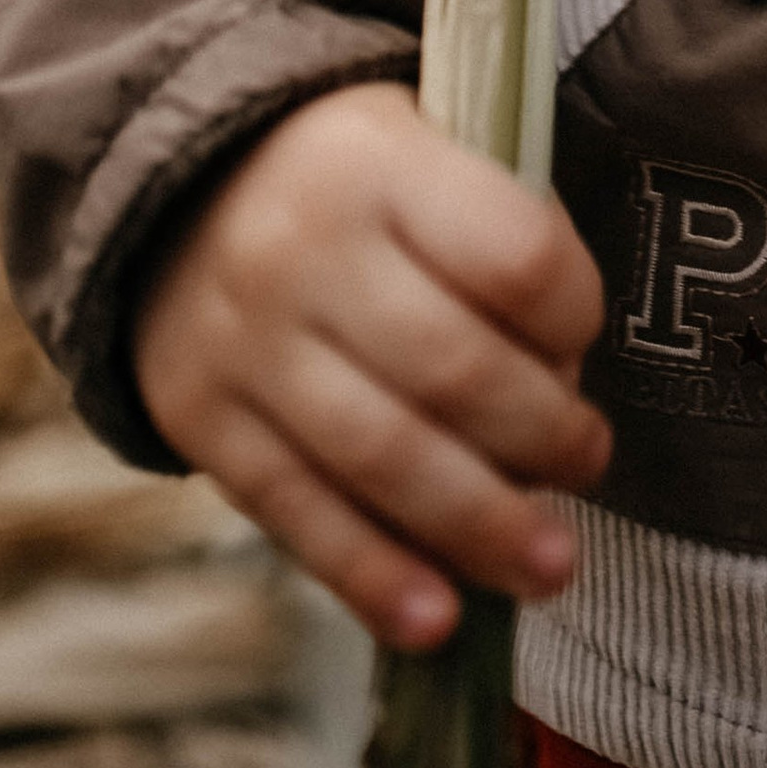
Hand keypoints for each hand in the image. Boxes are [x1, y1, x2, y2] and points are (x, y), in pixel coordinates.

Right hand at [133, 80, 612, 651]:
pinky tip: (439, 621)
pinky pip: (296, 512)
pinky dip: (372, 575)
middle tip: (589, 464)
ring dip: (479, 525)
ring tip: (549, 565)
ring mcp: (244, 342)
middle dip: (542, 436)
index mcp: (381, 163)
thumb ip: (495, 236)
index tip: (586, 344)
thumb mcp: (424, 146)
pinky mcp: (198, 420)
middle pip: (451, 369)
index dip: (574, 314)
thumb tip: (563, 379)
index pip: (511, 255)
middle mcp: (304, 249)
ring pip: (380, 455)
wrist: (177, 190)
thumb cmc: (352, 180)